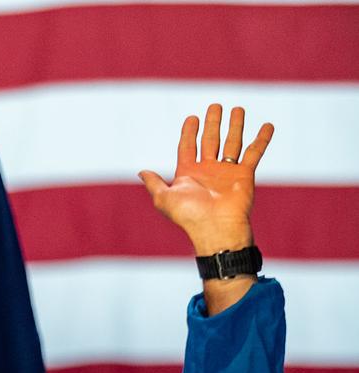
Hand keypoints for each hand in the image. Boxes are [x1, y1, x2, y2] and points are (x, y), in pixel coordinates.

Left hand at [138, 105, 272, 255]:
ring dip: (235, 125)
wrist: (216, 229)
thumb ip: (154, 184)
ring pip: (232, 142)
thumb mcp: (164, 199)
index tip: (192, 118)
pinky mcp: (244, 175)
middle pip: (211, 140)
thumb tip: (141, 172)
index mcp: (189, 174)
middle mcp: (208, 171)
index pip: (188, 147)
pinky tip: (267, 125)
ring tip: (237, 109)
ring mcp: (227, 172)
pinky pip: (254, 152)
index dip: (189, 132)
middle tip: (215, 106)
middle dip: (212, 123)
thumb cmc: (189, 216)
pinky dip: (262, 139)